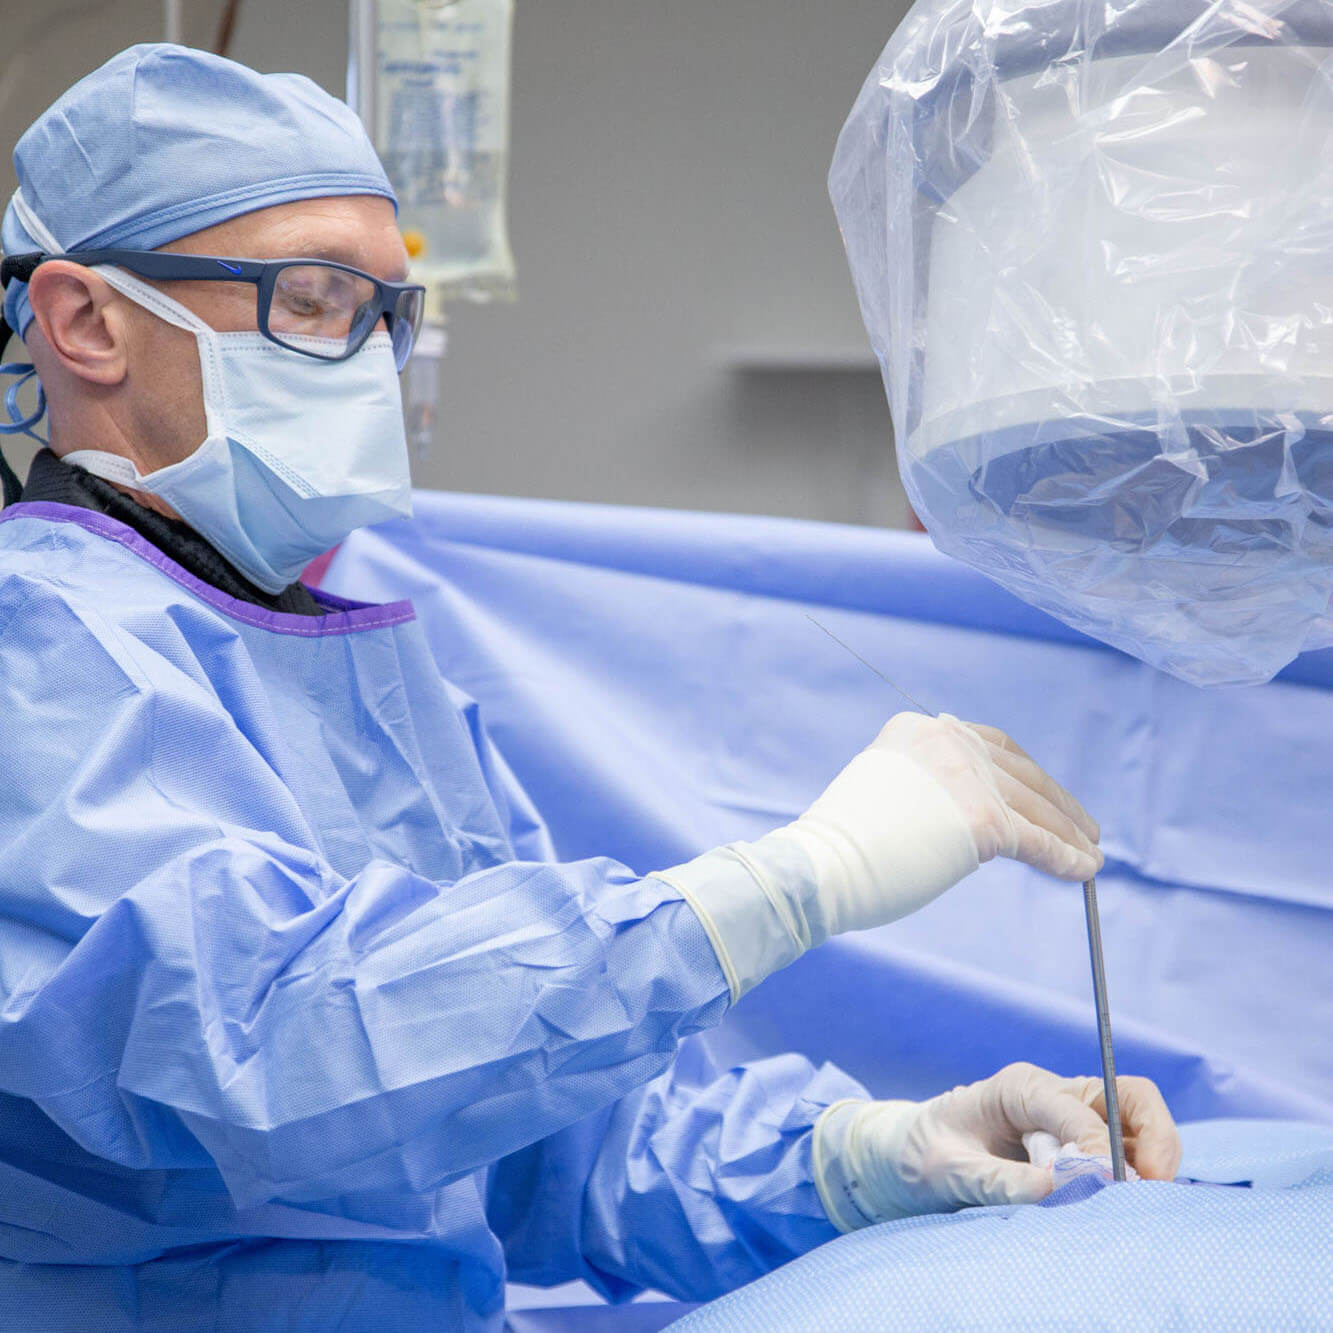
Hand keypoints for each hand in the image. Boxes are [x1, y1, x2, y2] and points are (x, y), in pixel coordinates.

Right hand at [654, 712, 1103, 998]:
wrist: (818, 868)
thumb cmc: (840, 848)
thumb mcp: (884, 791)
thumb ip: (926, 787)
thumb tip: (972, 815)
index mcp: (919, 730)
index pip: (989, 745)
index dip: (1023, 773)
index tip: (1045, 794)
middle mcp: (947, 740)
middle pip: (1019, 771)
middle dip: (1056, 801)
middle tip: (1084, 825)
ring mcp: (967, 777)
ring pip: (1034, 806)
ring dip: (1070, 831)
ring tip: (1092, 852)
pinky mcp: (984, 819)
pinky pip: (1037, 840)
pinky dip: (1065, 856)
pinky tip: (1084, 869)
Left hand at [813, 1062, 1182, 1230]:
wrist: (908, 1156)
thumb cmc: (924, 1155)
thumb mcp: (948, 1170)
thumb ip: (996, 1179)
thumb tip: (1053, 1188)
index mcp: (1019, 1087)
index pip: (1075, 1106)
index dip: (1096, 1144)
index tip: (1102, 1184)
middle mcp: (1051, 1094)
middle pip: (1129, 1096)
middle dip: (1154, 1136)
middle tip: (1153, 1185)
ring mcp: (1070, 1116)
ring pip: (1136, 1122)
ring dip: (1149, 1158)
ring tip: (1138, 1200)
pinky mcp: (1078, 1142)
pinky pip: (1125, 1148)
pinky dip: (1136, 1172)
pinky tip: (1120, 1201)